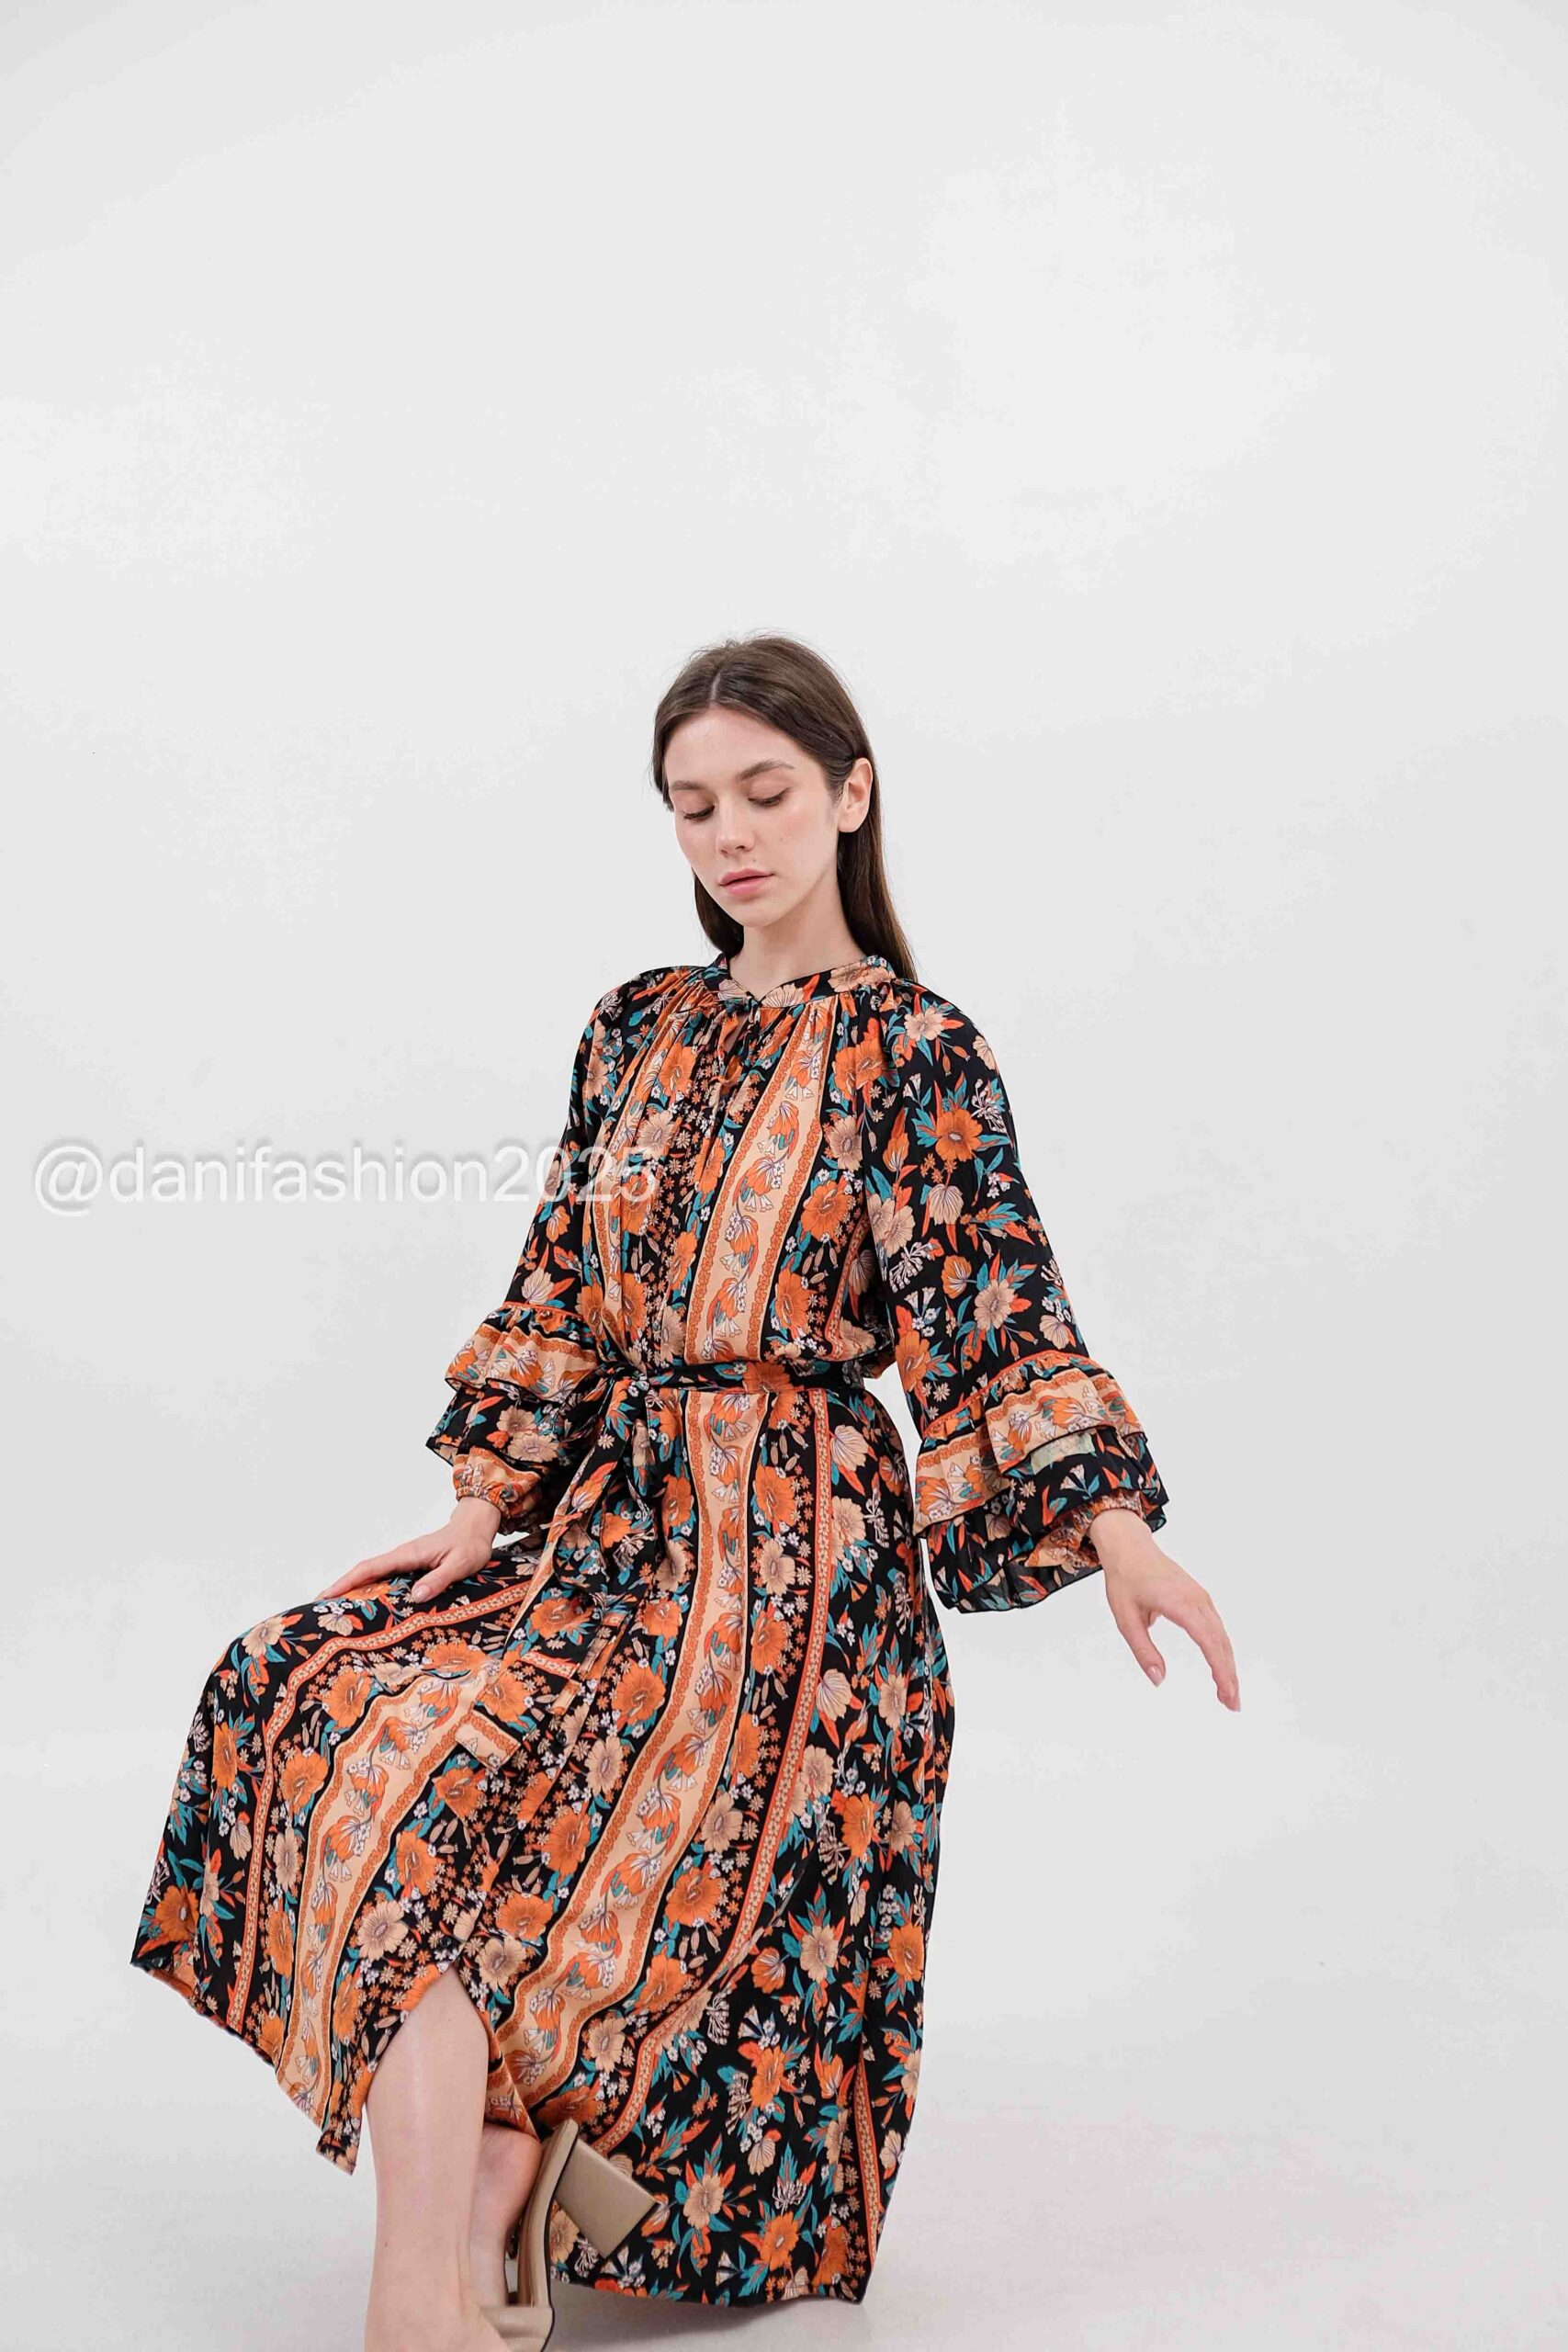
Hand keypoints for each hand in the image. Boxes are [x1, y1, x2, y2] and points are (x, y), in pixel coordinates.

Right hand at [314, 1497, 502, 1607]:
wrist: (475, 1528)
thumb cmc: (470, 1545)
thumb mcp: (460, 1564)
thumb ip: (439, 1579)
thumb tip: (416, 1597)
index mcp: (408, 1554)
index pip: (370, 1568)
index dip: (347, 1582)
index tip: (325, 1595)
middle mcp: (401, 1556)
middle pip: (363, 1572)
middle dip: (340, 1588)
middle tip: (317, 1608)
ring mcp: (403, 1560)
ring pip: (371, 1575)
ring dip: (352, 1589)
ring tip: (334, 1611)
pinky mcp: (408, 1565)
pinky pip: (383, 1577)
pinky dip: (368, 1588)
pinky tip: (364, 1603)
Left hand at [1090, 1510, 1239, 1709]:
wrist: (1130, 1548)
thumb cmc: (1125, 1581)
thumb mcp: (1126, 1619)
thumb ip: (1144, 1651)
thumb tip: (1159, 1680)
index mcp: (1181, 1604)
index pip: (1209, 1643)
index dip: (1221, 1671)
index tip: (1228, 1695)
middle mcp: (1198, 1601)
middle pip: (1221, 1643)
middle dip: (1229, 1675)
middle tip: (1233, 1705)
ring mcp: (1201, 1598)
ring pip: (1222, 1636)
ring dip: (1228, 1665)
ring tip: (1228, 1694)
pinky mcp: (1200, 1599)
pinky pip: (1216, 1628)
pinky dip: (1222, 1650)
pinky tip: (1221, 1667)